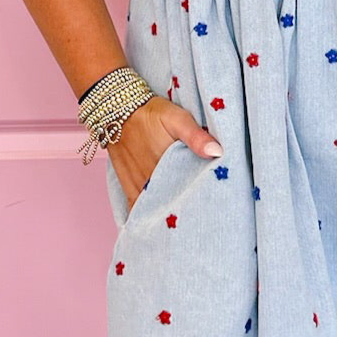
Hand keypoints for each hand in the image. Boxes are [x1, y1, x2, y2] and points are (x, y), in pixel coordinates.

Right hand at [108, 96, 222, 213]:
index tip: (214, 203)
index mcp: (168, 166)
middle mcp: (151, 181)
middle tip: (203, 215)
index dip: (202, 198)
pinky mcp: (129, 187)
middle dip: (188, 208)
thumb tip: (217, 153)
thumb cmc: (151, 114)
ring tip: (185, 220)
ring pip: (156, 209)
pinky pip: (137, 208)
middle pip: (173, 203)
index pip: (189, 192)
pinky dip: (147, 217)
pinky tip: (157, 225)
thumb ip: (196, 136)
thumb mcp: (177, 118)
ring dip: (169, 213)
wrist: (119, 111)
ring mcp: (138, 186)